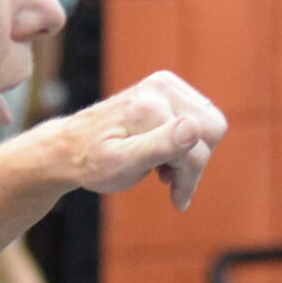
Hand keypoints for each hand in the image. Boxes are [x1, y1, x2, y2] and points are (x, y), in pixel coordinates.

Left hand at [40, 70, 225, 209]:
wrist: (68, 149)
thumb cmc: (92, 163)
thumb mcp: (122, 164)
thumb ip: (159, 146)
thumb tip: (193, 129)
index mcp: (150, 107)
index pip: (198, 146)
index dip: (190, 177)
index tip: (176, 199)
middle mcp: (160, 87)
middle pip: (213, 129)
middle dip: (193, 161)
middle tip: (166, 179)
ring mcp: (164, 84)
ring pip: (209, 124)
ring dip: (190, 153)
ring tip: (162, 169)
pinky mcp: (165, 87)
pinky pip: (199, 117)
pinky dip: (187, 141)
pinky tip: (163, 156)